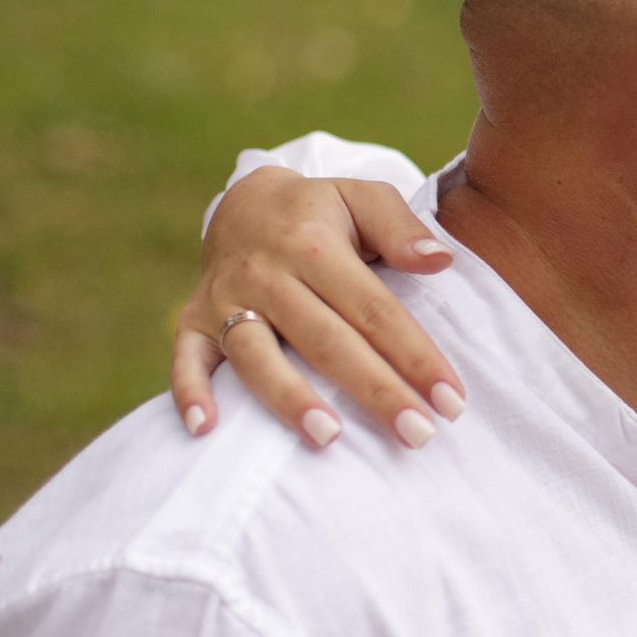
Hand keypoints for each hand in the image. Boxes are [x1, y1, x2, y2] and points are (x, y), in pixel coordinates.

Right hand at [170, 168, 466, 447]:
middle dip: (374, 391)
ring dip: (289, 399)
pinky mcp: (190, 319)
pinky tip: (204, 429)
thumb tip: (439, 260)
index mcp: (313, 243)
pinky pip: (184, 358)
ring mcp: (224, 299)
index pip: (374, 308)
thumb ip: (401, 227)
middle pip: (325, 341)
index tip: (452, 399)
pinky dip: (189, 392)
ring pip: (257, 356)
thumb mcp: (363, 198)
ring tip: (329, 438)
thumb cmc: (321, 211)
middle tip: (417, 435)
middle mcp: (265, 273)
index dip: (415, 355)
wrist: (245, 202)